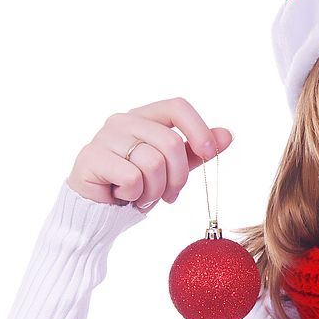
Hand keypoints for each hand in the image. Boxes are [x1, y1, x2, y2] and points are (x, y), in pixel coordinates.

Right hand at [66, 96, 232, 212]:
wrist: (98, 211)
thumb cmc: (136, 185)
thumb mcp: (172, 168)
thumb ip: (196, 151)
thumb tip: (227, 135)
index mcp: (145, 117)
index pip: (177, 107)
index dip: (198, 129)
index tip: (209, 154)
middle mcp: (123, 121)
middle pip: (170, 142)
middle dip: (178, 177)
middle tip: (169, 194)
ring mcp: (105, 137)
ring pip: (152, 163)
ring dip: (154, 190)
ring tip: (142, 195)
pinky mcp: (91, 158)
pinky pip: (131, 178)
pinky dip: (133, 195)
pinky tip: (122, 196)